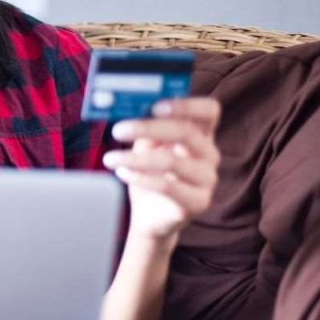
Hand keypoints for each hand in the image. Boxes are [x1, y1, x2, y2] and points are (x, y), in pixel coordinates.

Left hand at [103, 98, 221, 241]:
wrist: (150, 215)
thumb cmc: (149, 172)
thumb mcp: (146, 145)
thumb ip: (144, 126)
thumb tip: (127, 107)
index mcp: (201, 134)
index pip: (209, 111)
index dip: (186, 105)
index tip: (156, 105)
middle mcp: (209, 154)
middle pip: (187, 132)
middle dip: (148, 128)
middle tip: (118, 130)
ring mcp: (207, 180)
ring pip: (172, 161)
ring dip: (135, 158)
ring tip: (110, 158)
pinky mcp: (198, 202)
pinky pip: (168, 187)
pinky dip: (140, 178)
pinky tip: (122, 173)